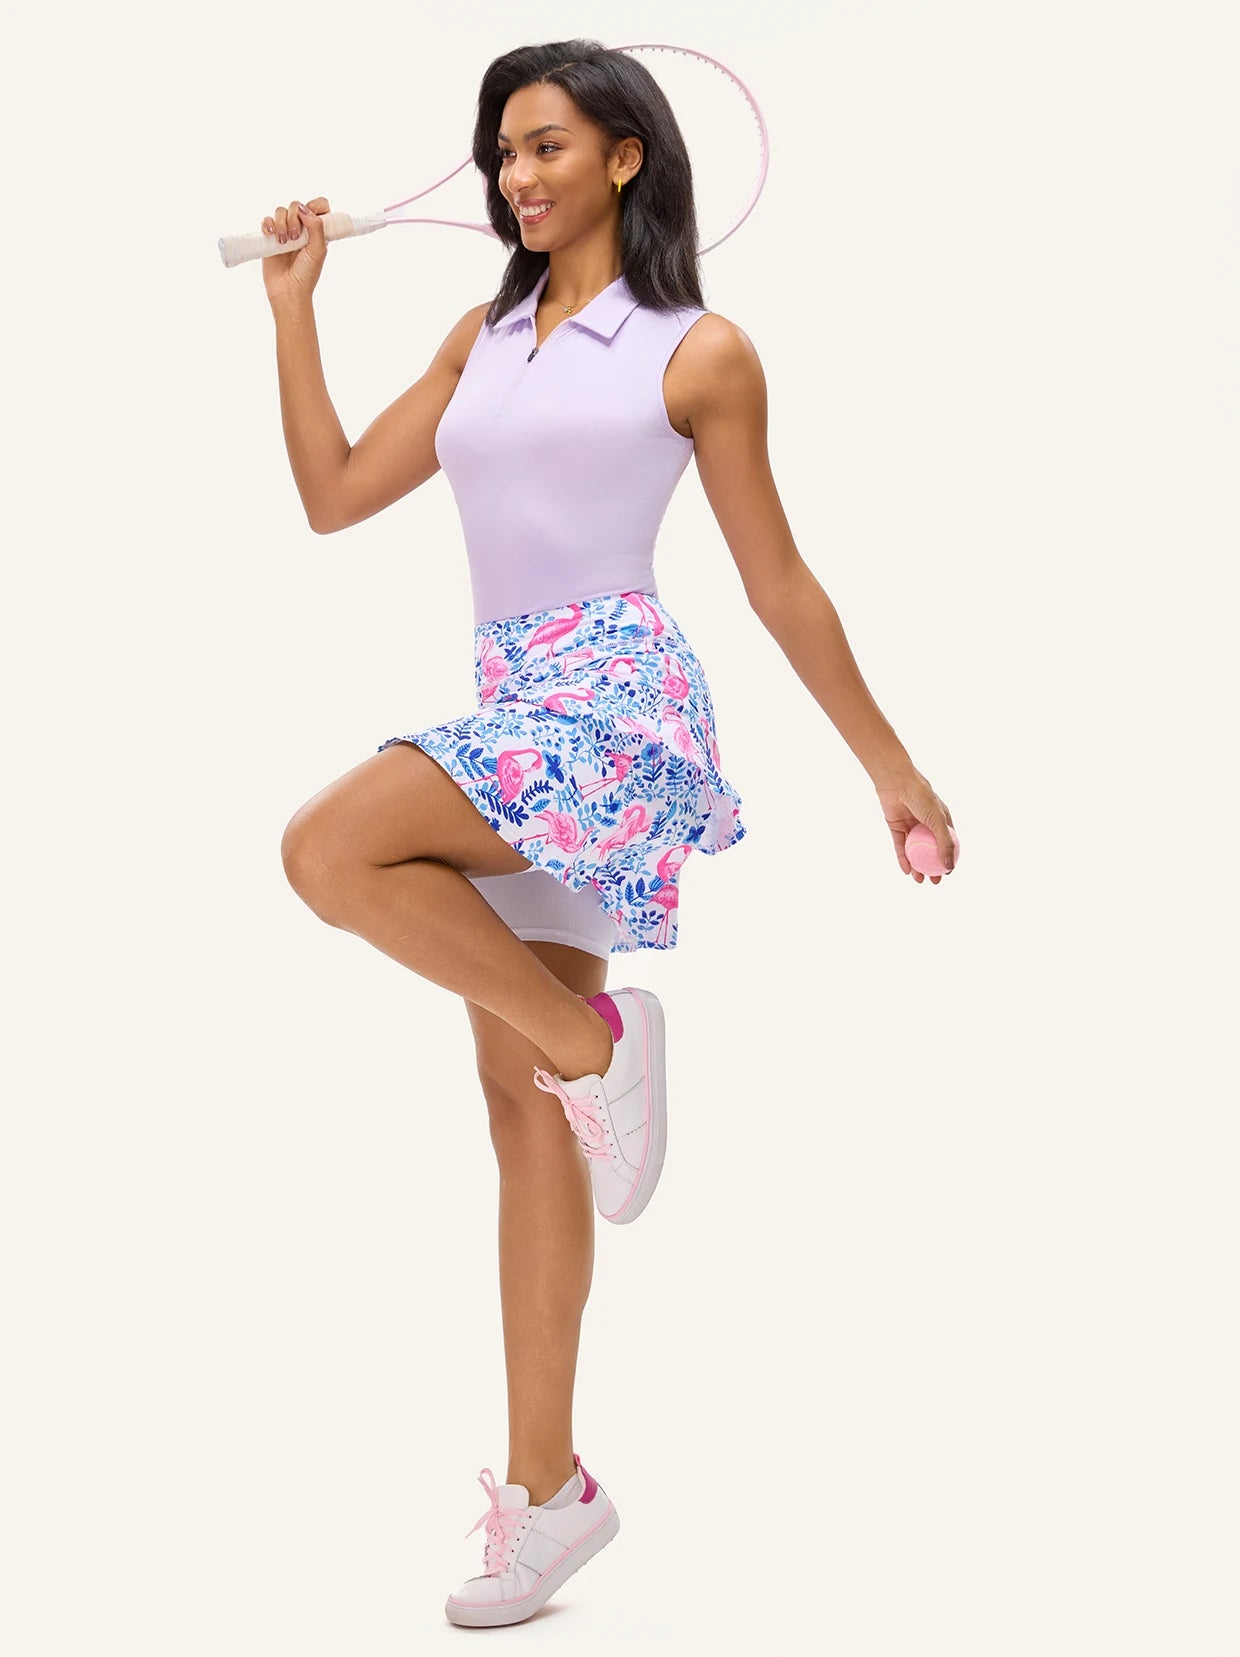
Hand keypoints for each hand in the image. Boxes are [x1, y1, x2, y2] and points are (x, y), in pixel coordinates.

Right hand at [261, 196, 330, 308]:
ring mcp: (285, 232)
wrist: (288, 291)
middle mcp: (301, 229)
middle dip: (294, 218)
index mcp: (317, 231)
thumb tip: (303, 208)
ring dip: (281, 223)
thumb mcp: (318, 251)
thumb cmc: (306, 275)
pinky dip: (267, 224)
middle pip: (296, 205)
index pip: (320, 206)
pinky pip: (267, 220)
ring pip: (280, 211)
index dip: (316, 205)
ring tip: (283, 242)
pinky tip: (270, 234)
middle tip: (294, 236)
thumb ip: (316, 227)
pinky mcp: (270, 237)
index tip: (312, 214)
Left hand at [873, 768, 957, 883]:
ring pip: (915, 850)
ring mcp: (911, 825)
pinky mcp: (896, 826)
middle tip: (934, 882)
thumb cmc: (922, 797)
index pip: (948, 843)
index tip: (947, 873)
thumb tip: (949, 865)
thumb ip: (944, 843)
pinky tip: (906, 871)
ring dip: (918, 866)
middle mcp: (927, 823)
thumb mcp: (937, 821)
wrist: (897, 782)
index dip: (948, 859)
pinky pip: (900, 846)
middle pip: (931, 849)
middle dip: (933, 867)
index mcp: (942, 819)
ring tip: (919, 880)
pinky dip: (903, 858)